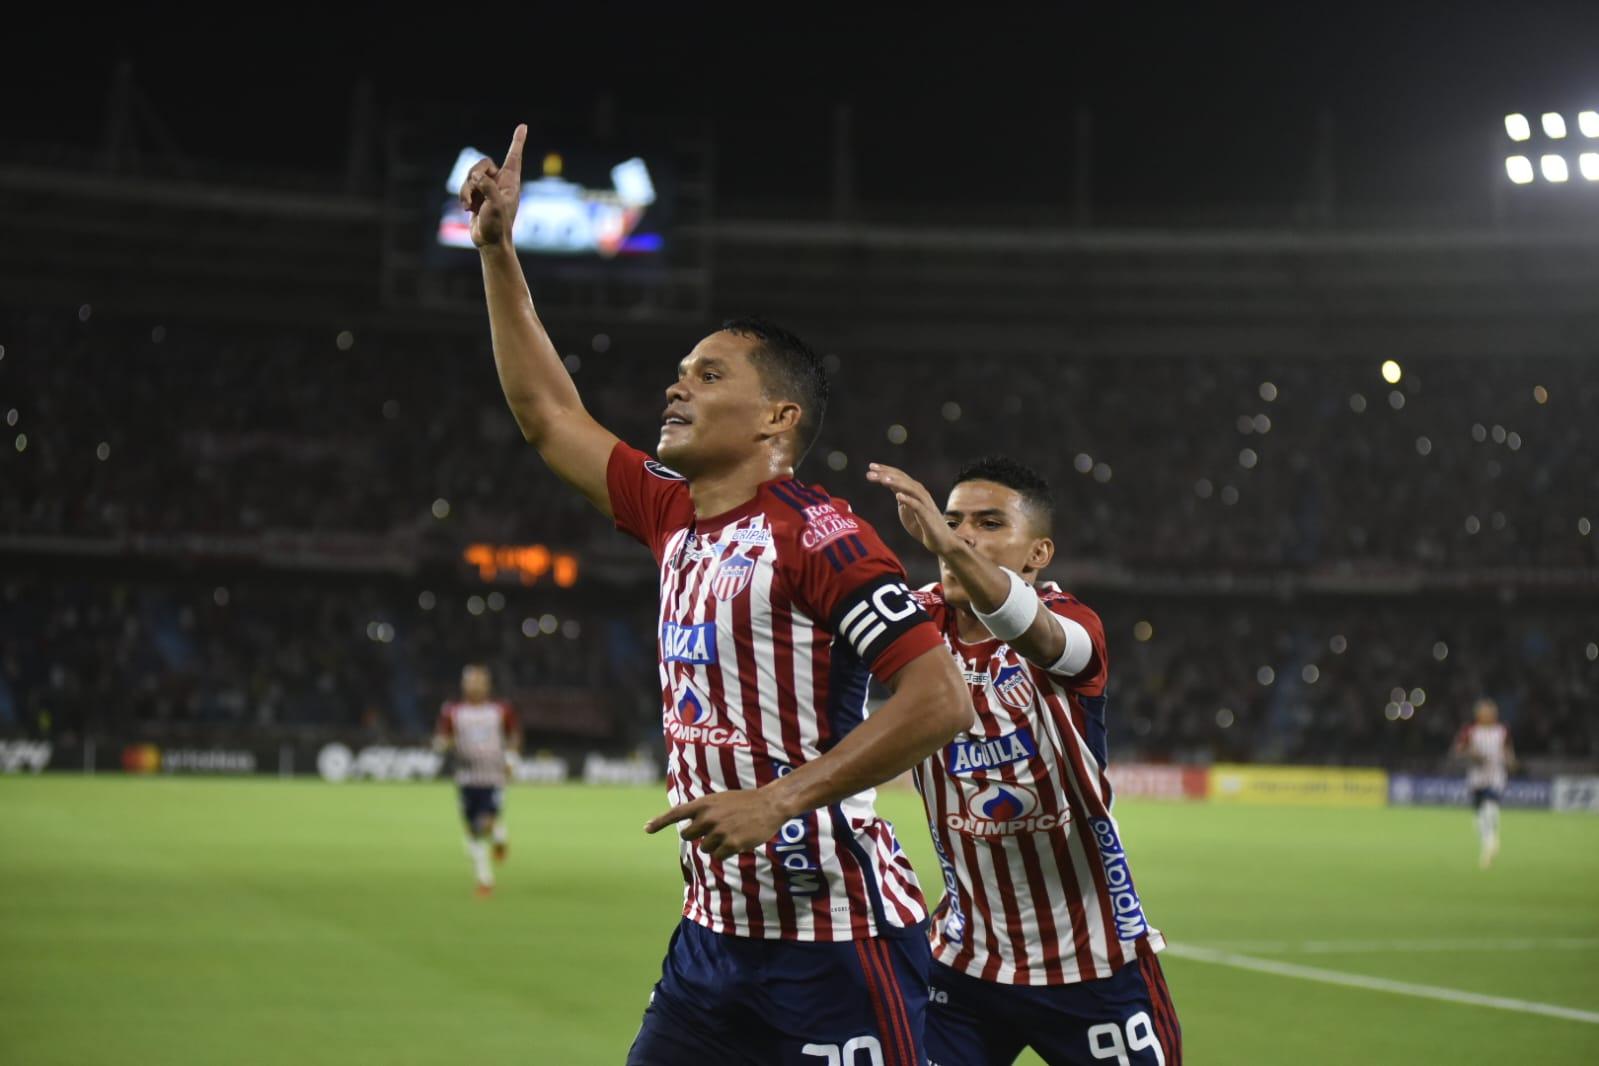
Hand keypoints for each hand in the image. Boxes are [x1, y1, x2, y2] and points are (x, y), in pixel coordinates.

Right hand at [462, 125, 526, 248]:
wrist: (490, 242)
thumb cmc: (498, 225)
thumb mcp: (495, 205)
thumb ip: (488, 187)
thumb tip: (476, 176)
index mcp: (510, 182)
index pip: (514, 157)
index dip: (517, 141)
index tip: (523, 126)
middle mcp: (500, 183)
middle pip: (482, 164)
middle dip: (474, 175)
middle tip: (473, 188)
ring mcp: (488, 189)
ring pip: (471, 176)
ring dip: (466, 190)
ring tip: (468, 206)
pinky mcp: (478, 196)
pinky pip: (466, 187)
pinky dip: (463, 196)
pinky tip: (467, 209)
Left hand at [644, 788, 789, 860]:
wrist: (770, 804)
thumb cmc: (744, 802)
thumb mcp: (720, 800)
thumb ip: (703, 811)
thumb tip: (688, 829)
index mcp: (704, 804)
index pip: (676, 813)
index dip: (659, 822)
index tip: (646, 829)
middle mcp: (708, 817)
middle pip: (687, 836)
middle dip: (697, 836)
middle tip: (713, 831)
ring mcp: (719, 831)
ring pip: (704, 848)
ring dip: (714, 845)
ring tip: (731, 833)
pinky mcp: (731, 844)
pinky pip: (719, 856)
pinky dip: (725, 852)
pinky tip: (737, 841)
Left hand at [867, 462, 960, 555]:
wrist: (942, 542)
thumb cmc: (923, 526)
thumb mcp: (907, 512)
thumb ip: (901, 501)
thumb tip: (894, 492)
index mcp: (914, 492)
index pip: (899, 477)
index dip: (886, 470)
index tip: (871, 466)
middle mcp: (920, 494)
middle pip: (903, 479)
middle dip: (887, 474)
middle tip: (870, 470)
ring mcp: (925, 504)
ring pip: (911, 489)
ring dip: (897, 483)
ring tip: (883, 479)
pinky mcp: (928, 516)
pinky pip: (918, 506)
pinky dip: (908, 500)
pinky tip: (898, 496)